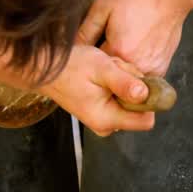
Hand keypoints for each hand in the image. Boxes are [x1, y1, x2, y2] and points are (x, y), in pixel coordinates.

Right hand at [37, 45, 154, 136]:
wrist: (44, 68)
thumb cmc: (71, 67)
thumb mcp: (101, 69)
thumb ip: (123, 83)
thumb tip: (144, 95)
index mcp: (108, 119)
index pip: (147, 120)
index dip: (148, 100)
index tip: (136, 81)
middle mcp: (107, 125)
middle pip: (139, 108)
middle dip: (132, 86)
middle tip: (113, 71)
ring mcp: (104, 120)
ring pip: (131, 101)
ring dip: (123, 82)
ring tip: (105, 72)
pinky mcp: (102, 111)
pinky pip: (120, 98)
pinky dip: (116, 83)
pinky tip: (102, 75)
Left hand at [77, 0, 189, 76]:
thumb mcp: (103, 7)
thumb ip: (85, 31)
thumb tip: (72, 51)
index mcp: (118, 51)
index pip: (94, 66)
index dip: (89, 59)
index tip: (89, 51)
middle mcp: (135, 65)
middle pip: (111, 77)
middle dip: (104, 68)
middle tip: (104, 50)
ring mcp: (150, 69)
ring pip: (127, 79)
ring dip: (120, 71)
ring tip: (122, 50)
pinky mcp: (161, 69)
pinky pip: (141, 78)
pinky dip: (135, 71)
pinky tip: (134, 53)